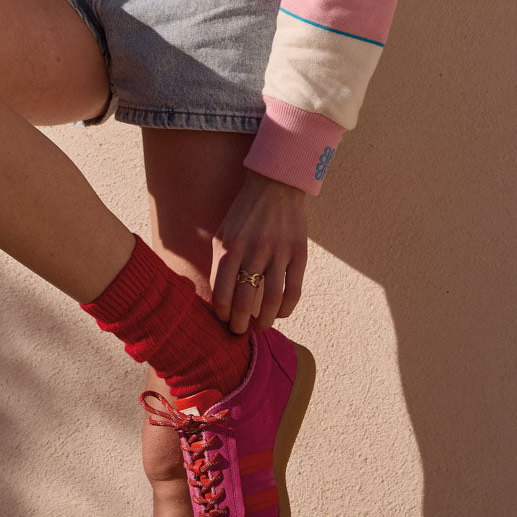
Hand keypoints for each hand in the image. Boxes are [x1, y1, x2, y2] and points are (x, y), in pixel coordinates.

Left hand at [210, 169, 308, 333]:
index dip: (222, 313)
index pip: (222, 291)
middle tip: (240, 333)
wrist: (276, 184)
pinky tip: (281, 314)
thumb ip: (219, 262)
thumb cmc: (244, 212)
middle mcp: (254, 250)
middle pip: (246, 300)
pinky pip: (294, 289)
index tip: (223, 321)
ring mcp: (279, 251)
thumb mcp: (223, 232)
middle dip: (241, 324)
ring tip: (260, 327)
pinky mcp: (299, 252)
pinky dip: (287, 308)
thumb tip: (217, 298)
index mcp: (231, 245)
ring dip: (265, 321)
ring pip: (272, 300)